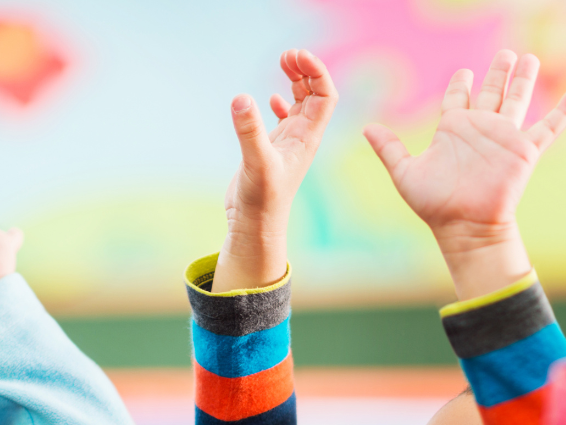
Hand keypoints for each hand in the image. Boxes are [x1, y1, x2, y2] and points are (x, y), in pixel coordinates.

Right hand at [213, 48, 337, 291]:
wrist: (255, 227)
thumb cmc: (261, 201)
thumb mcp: (256, 163)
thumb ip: (250, 131)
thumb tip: (241, 98)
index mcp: (307, 138)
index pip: (324, 96)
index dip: (316, 71)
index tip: (295, 56)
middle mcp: (302, 139)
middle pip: (315, 95)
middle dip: (306, 70)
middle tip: (287, 55)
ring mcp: (288, 144)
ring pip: (301, 105)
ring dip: (297, 82)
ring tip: (283, 63)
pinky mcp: (273, 150)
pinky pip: (286, 120)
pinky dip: (283, 103)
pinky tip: (273, 100)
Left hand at [365, 50, 565, 299]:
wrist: (465, 227)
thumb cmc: (435, 206)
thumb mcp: (405, 173)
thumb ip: (390, 149)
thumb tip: (366, 128)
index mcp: (454, 129)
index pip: (459, 97)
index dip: (461, 83)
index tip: (464, 73)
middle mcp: (481, 129)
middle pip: (492, 92)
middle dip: (498, 72)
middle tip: (505, 54)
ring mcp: (504, 138)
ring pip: (518, 100)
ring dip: (524, 80)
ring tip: (530, 58)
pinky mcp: (525, 151)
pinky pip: (550, 127)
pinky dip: (565, 111)